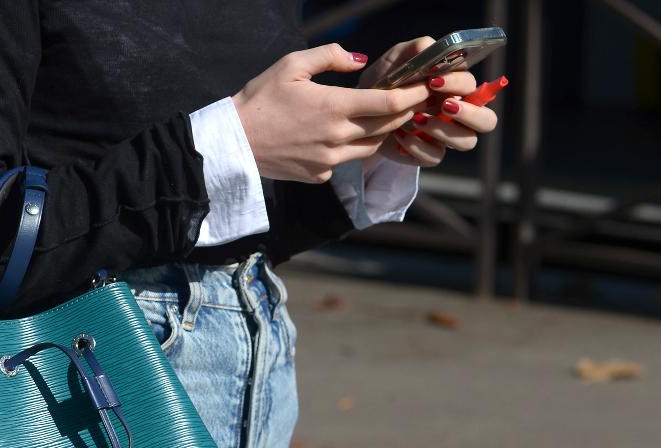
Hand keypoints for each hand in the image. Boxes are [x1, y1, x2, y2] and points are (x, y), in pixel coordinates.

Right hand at [231, 43, 431, 183]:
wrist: (234, 143)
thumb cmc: (260, 99)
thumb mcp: (292, 64)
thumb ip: (330, 57)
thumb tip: (360, 60)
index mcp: (334, 108)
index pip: (389, 104)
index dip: (413, 95)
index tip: (426, 86)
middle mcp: (336, 139)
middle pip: (387, 127)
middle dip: (404, 112)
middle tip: (413, 98)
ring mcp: (328, 162)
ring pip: (371, 147)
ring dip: (382, 132)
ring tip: (385, 116)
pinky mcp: (318, 176)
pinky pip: (346, 162)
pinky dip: (351, 148)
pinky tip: (343, 135)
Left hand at [360, 37, 498, 168]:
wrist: (361, 110)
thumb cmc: (384, 81)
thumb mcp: (398, 59)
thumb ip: (418, 49)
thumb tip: (436, 51)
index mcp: (457, 88)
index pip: (475, 88)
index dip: (460, 85)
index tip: (433, 81)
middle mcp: (459, 113)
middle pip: (487, 120)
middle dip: (470, 113)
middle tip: (444, 105)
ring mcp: (446, 136)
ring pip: (467, 141)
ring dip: (445, 130)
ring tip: (417, 119)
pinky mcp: (429, 154)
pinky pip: (436, 157)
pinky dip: (418, 147)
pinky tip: (401, 135)